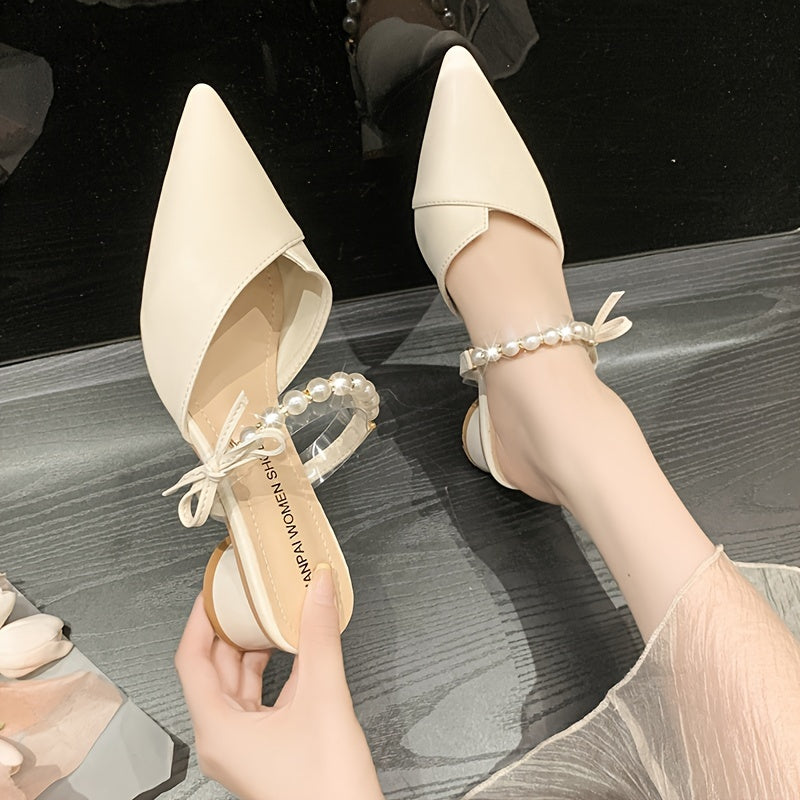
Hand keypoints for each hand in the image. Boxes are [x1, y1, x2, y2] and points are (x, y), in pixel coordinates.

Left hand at [175, 565, 383, 799]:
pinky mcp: (265, 748)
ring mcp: (243, 745)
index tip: (214, 590)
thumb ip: (319, 635)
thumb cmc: (328, 786)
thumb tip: (317, 589)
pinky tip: (292, 649)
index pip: (192, 659)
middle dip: (231, 627)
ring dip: (253, 648)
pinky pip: (259, 698)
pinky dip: (272, 670)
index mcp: (218, 729)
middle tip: (247, 594)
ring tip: (270, 615)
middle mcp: (223, 738)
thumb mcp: (323, 697)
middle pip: (214, 668)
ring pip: (238, 683)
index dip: (201, 619)